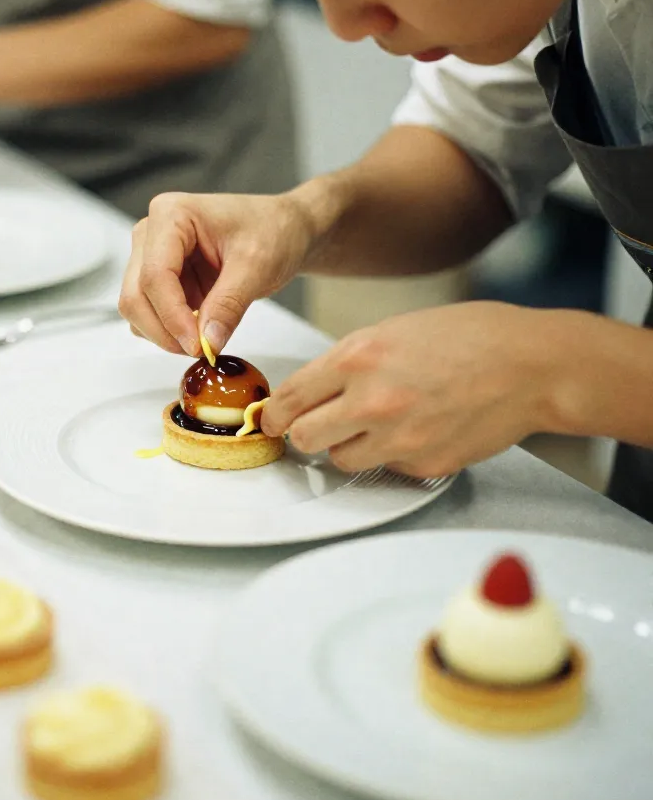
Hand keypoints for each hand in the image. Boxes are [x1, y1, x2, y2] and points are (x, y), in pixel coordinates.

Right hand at [118, 190, 318, 355]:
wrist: (282, 230)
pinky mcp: (158, 278)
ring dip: (164, 332)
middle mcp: (150, 233)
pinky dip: (169, 329)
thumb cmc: (271, 231)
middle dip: (164, 330)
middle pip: (135, 295)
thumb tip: (207, 342)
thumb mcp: (257, 266)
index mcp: (170, 214)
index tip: (198, 346)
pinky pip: (149, 313)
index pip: (155, 275)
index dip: (172, 317)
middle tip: (200, 349)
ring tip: (205, 336)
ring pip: (136, 308)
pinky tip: (200, 327)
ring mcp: (150, 256)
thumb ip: (229, 305)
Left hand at [261, 302, 560, 476]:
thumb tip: (312, 390)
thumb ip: (346, 362)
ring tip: (374, 424)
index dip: (275, 413)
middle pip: (304, 437)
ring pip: (340, 460)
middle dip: (304, 432)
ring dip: (347, 446)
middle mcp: (371, 401)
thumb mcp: (390, 331)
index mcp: (357, 358)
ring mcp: (398, 438)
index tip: (271, 419)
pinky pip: (386, 468)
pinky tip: (415, 429)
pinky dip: (391, 455)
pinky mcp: (424, 465)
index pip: (289, 398)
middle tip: (314, 426)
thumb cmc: (467, 338)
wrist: (528, 365)